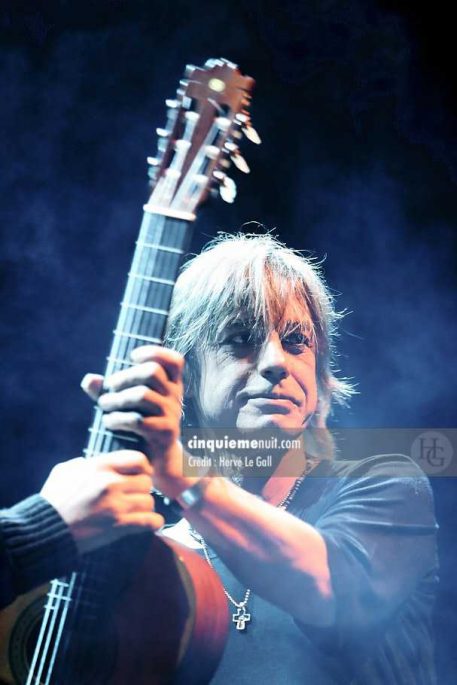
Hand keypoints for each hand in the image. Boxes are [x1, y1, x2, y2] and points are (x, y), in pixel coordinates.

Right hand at [40, 451, 163, 554]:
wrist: (46, 531)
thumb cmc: (53, 501)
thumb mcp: (64, 471)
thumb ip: (82, 463)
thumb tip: (91, 462)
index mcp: (100, 466)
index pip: (138, 459)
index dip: (144, 467)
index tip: (141, 475)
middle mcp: (111, 482)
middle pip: (146, 482)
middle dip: (142, 490)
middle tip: (135, 497)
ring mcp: (116, 504)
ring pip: (149, 501)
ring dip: (145, 508)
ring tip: (137, 512)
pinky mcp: (119, 525)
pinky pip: (150, 521)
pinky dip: (153, 523)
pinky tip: (149, 524)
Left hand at [81, 345, 191, 497]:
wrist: (159, 462)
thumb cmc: (140, 428)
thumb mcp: (127, 406)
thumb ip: (107, 391)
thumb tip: (90, 379)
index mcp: (170, 386)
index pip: (174, 360)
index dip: (154, 352)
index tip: (132, 357)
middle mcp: (175, 397)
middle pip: (152, 372)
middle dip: (124, 377)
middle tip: (109, 388)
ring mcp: (171, 414)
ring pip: (142, 395)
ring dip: (116, 399)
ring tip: (103, 406)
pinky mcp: (164, 433)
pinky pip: (137, 420)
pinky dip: (117, 419)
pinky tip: (108, 422)